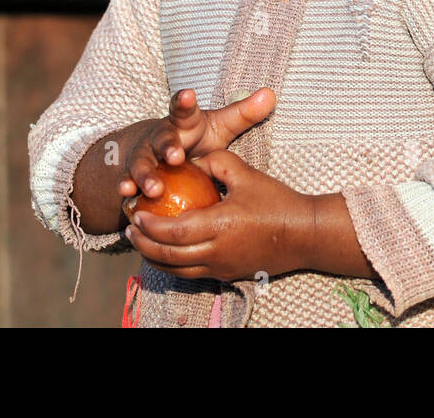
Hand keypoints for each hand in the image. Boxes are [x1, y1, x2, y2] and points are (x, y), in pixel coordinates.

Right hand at [119, 87, 274, 200]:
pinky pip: (128, 184)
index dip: (184, 101)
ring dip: (145, 176)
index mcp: (182, 122)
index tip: (188, 95)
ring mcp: (144, 157)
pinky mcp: (132, 176)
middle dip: (168, 147)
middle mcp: (160, 137)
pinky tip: (127, 200)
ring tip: (153, 189)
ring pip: (142, 164)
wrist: (158, 151)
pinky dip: (126, 192)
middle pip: (163, 139)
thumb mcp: (219, 125)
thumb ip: (243, 113)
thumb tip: (271, 94)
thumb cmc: (196, 137)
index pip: (183, 108)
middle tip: (176, 157)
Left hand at [124, 149, 313, 281]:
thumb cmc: (277, 201)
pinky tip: (166, 253)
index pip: (174, 231)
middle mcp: (218, 252)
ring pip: (177, 270)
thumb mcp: (246, 174)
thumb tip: (192, 159)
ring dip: (154, 258)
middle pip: (169, 256)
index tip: (136, 214)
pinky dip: (172, 265)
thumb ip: (216, 162)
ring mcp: (222, 267)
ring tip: (141, 242)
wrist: (304, 234)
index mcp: (221, 225)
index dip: (150, 225)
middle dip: (144, 244)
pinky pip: (192, 274)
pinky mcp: (227, 275)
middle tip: (129, 229)